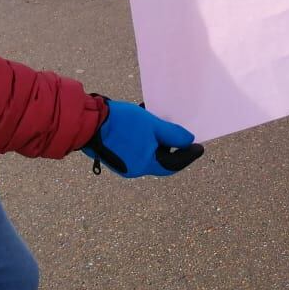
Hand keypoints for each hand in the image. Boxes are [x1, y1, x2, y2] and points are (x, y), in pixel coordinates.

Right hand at [83, 99, 203, 177]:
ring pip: (146, 151)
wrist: (89, 122)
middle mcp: (133, 168)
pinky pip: (134, 147)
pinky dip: (142, 138)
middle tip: (178, 131)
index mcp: (145, 165)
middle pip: (159, 158)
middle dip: (169, 144)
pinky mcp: (113, 153)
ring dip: (154, 138)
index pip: (172, 165)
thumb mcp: (152, 125)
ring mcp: (122, 162)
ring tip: (157, 121)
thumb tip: (189, 141)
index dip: (188, 156)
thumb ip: (172, 134)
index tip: (199, 148)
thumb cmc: (122, 124)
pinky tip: (141, 123)